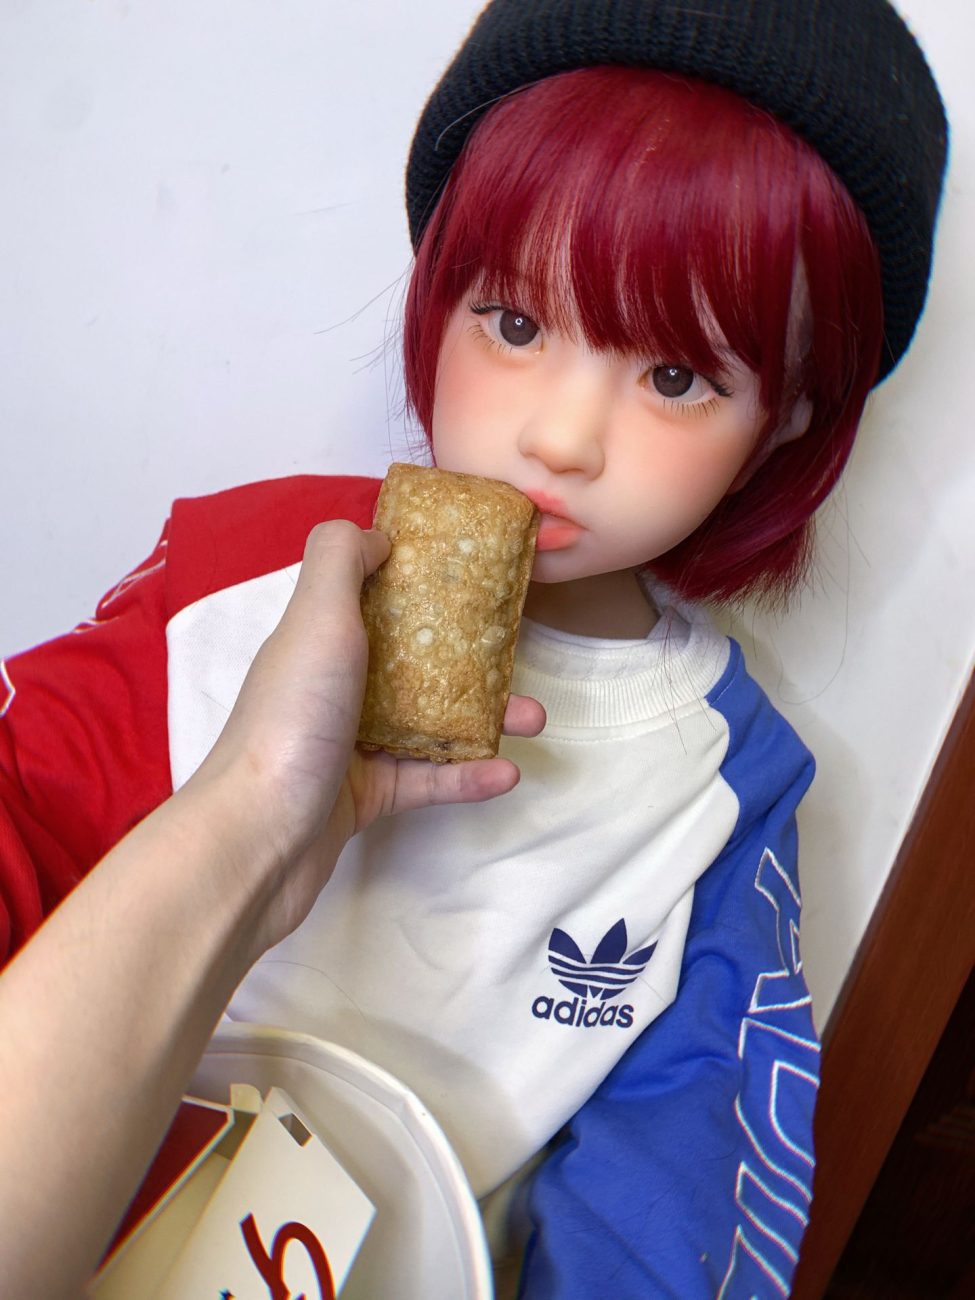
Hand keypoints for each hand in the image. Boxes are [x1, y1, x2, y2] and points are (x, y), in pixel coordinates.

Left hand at [198, 520, 543, 950]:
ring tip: (533, 719)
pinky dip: (467, 777)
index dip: (418, 582)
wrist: (258, 836)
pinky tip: (507, 774)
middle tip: (517, 656)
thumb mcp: (315, 617)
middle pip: (410, 661)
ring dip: (484, 719)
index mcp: (318, 638)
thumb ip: (341, 560)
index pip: (371, 597)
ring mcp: (347, 745)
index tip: (473, 577)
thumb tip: (379, 535)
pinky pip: (426, 781)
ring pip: (427, 723)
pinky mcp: (363, 799)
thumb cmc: (291, 716)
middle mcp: (331, 686)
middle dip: (470, 657)